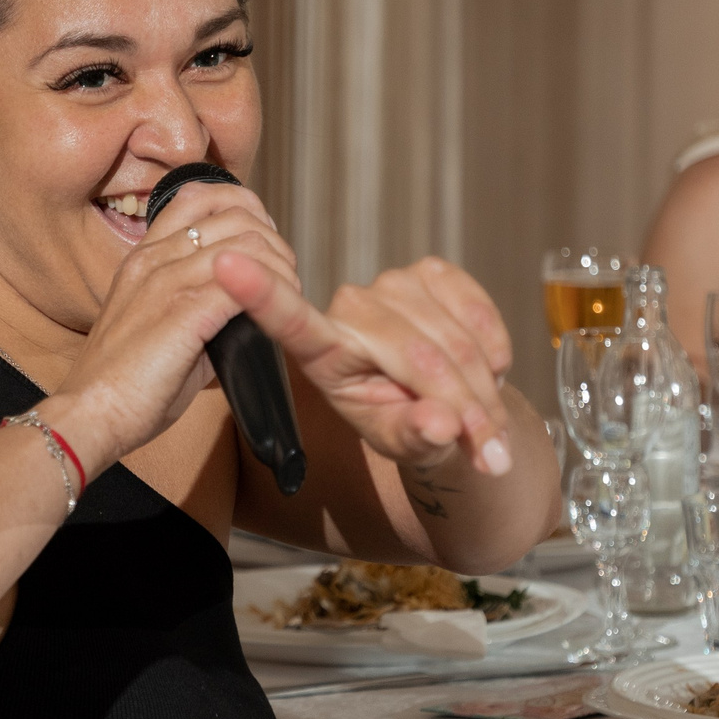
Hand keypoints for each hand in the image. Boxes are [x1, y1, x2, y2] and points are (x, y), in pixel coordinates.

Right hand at [45, 181, 304, 470]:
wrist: (90, 415)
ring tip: (288, 296)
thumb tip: (234, 311)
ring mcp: (166, 282)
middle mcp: (153, 259)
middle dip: (273, 240)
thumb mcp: (154, 327)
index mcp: (143, 257)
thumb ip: (191, 305)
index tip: (262, 245)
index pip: (200, 196)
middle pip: (234, 213)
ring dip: (280, 266)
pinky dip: (272, 291)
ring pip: (246, 241)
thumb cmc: (123, 386)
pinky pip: (245, 280)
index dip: (244, 210)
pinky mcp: (182, 312)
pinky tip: (277, 313)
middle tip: (285, 276)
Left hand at [215, 252, 516, 474]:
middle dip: (462, 405)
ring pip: (453, 340)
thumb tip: (441, 424)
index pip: (289, 322)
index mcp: (323, 354)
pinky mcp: (432, 272)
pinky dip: (493, 348)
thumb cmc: (412, 431)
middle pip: (415, 354)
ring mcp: (392, 284)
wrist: (453, 410)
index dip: (262, 296)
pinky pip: (477, 311)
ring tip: (486, 424)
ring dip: (482, 388)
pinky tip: (488, 370)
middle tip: (487, 452)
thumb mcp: (408, 449)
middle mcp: (351, 309)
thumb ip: (418, 437)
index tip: (224, 266)